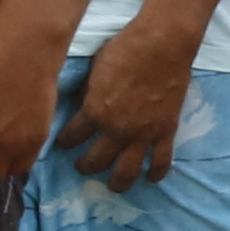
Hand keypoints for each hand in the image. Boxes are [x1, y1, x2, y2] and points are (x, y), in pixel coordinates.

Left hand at [63, 20, 198, 187]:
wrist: (163, 44)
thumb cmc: (125, 49)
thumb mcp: (94, 69)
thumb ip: (87, 93)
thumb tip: (82, 104)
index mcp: (94, 112)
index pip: (71, 137)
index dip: (64, 142)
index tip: (63, 144)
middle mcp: (116, 130)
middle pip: (96, 161)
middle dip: (85, 166)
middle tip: (83, 167)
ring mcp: (143, 134)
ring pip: (127, 170)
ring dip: (118, 182)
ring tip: (114, 186)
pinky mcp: (166, 131)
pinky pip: (161, 160)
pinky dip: (156, 173)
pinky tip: (151, 179)